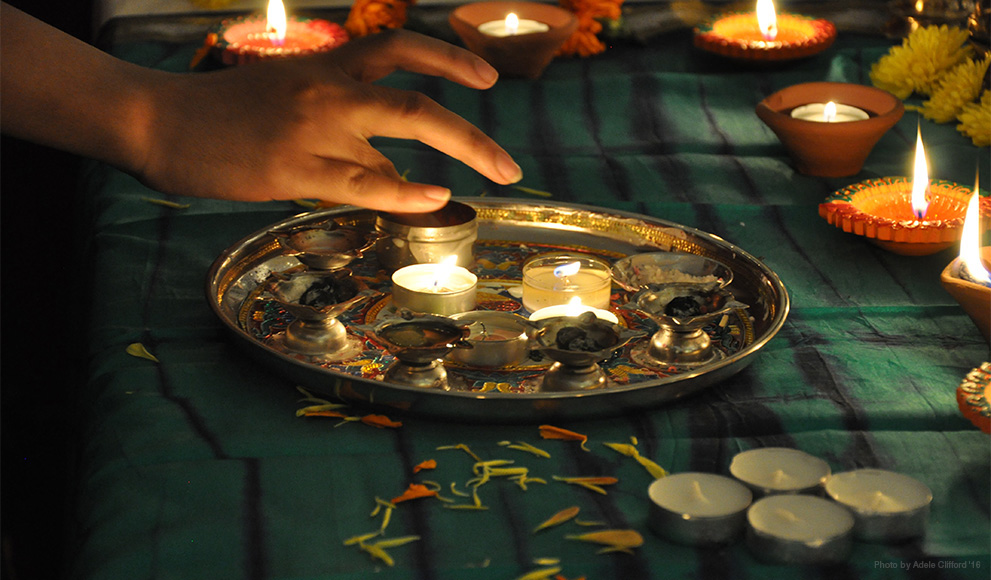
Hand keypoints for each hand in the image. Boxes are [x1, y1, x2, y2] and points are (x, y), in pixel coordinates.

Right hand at [138, 29, 521, 211]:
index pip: (399, 47)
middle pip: (418, 103)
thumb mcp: (289, 94)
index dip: (449, 59)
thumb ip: (342, 121)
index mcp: (327, 68)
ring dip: (460, 158)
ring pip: (402, 136)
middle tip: (509, 165)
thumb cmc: (225, 112)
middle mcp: (329, 90)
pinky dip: (405, 192)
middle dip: (473, 136)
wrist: (160, 119)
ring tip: (494, 180)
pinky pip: (364, 182)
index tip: (487, 80)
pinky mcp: (293, 168)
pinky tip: (436, 199)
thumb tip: (391, 163)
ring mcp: (314, 128)